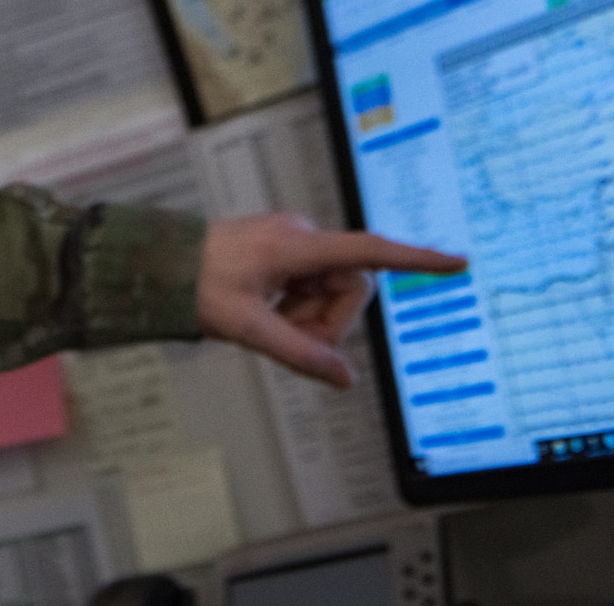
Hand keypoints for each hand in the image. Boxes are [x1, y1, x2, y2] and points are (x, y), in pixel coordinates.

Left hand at [197, 212, 465, 388]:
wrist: (157, 262)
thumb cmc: (194, 284)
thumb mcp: (245, 326)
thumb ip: (298, 353)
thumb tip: (344, 379)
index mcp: (297, 245)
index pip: (370, 251)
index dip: (415, 260)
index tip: (456, 263)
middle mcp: (301, 235)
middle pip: (349, 287)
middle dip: (327, 320)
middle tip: (287, 333)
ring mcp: (293, 241)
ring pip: (330, 291)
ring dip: (308, 316)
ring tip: (267, 319)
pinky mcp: (285, 249)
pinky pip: (311, 286)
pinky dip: (297, 308)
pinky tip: (267, 309)